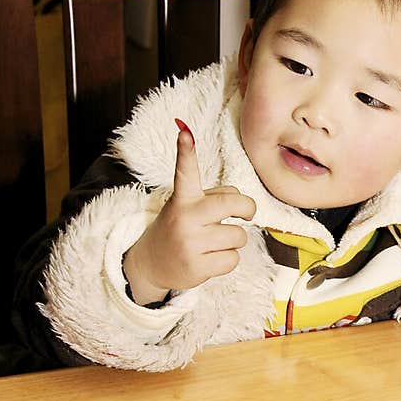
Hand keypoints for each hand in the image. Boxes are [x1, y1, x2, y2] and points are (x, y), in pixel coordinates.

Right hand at [123, 119, 256, 305]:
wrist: (152, 263)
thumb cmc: (180, 228)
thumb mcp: (188, 206)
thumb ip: (214, 198)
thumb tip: (242, 201)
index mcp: (183, 199)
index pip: (185, 171)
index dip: (186, 151)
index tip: (185, 132)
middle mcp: (185, 218)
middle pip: (233, 204)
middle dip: (248, 208)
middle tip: (246, 213)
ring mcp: (190, 243)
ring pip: (239, 236)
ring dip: (234, 239)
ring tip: (214, 242)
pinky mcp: (197, 267)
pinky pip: (233, 259)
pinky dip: (228, 259)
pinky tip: (210, 258)